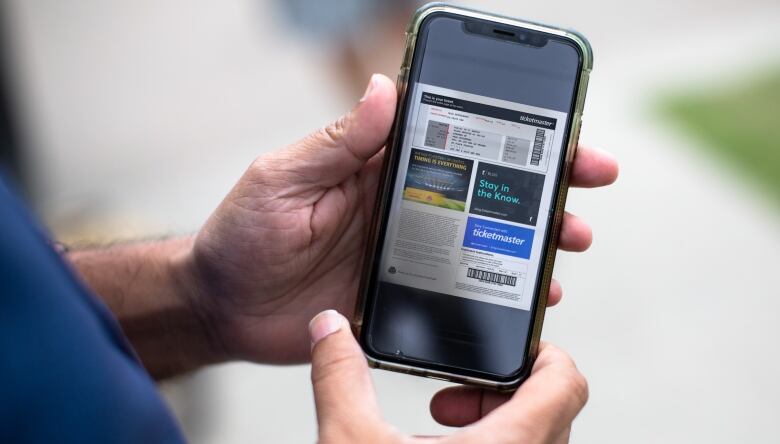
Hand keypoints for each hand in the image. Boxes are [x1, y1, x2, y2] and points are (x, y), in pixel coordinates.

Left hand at [183, 74, 618, 363]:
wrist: (223, 306)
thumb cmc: (242, 235)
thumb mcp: (283, 178)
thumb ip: (336, 141)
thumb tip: (386, 87)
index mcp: (375, 168)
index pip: (452, 140)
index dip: (505, 132)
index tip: (556, 130)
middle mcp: (401, 207)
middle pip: (482, 189)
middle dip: (539, 184)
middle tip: (588, 183)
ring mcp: (405, 253)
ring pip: (482, 240)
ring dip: (529, 239)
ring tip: (567, 243)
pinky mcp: (401, 295)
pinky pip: (458, 292)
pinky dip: (495, 292)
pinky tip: (522, 297)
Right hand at [309, 310, 587, 443]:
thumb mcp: (351, 442)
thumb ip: (339, 378)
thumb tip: (329, 330)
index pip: (565, 381)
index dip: (541, 351)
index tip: (508, 344)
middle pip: (553, 407)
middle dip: (503, 386)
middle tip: (462, 386)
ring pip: (536, 438)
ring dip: (496, 419)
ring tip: (446, 419)